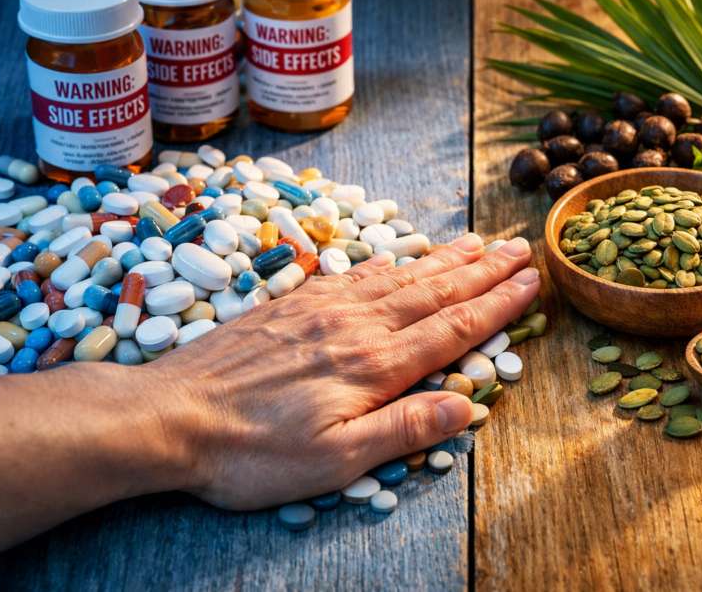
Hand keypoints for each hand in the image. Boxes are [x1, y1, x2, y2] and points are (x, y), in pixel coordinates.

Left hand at [152, 232, 538, 508]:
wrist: (170, 415)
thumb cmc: (251, 452)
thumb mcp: (333, 461)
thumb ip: (402, 430)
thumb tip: (466, 406)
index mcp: (374, 366)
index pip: (453, 328)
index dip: (498, 304)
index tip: (532, 281)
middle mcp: (355, 326)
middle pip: (435, 292)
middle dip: (483, 270)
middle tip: (520, 247)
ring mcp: (322, 309)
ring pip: (399, 276)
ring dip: (444, 259)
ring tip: (477, 241)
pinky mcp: (293, 304)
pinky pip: (355, 274)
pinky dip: (388, 261)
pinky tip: (399, 255)